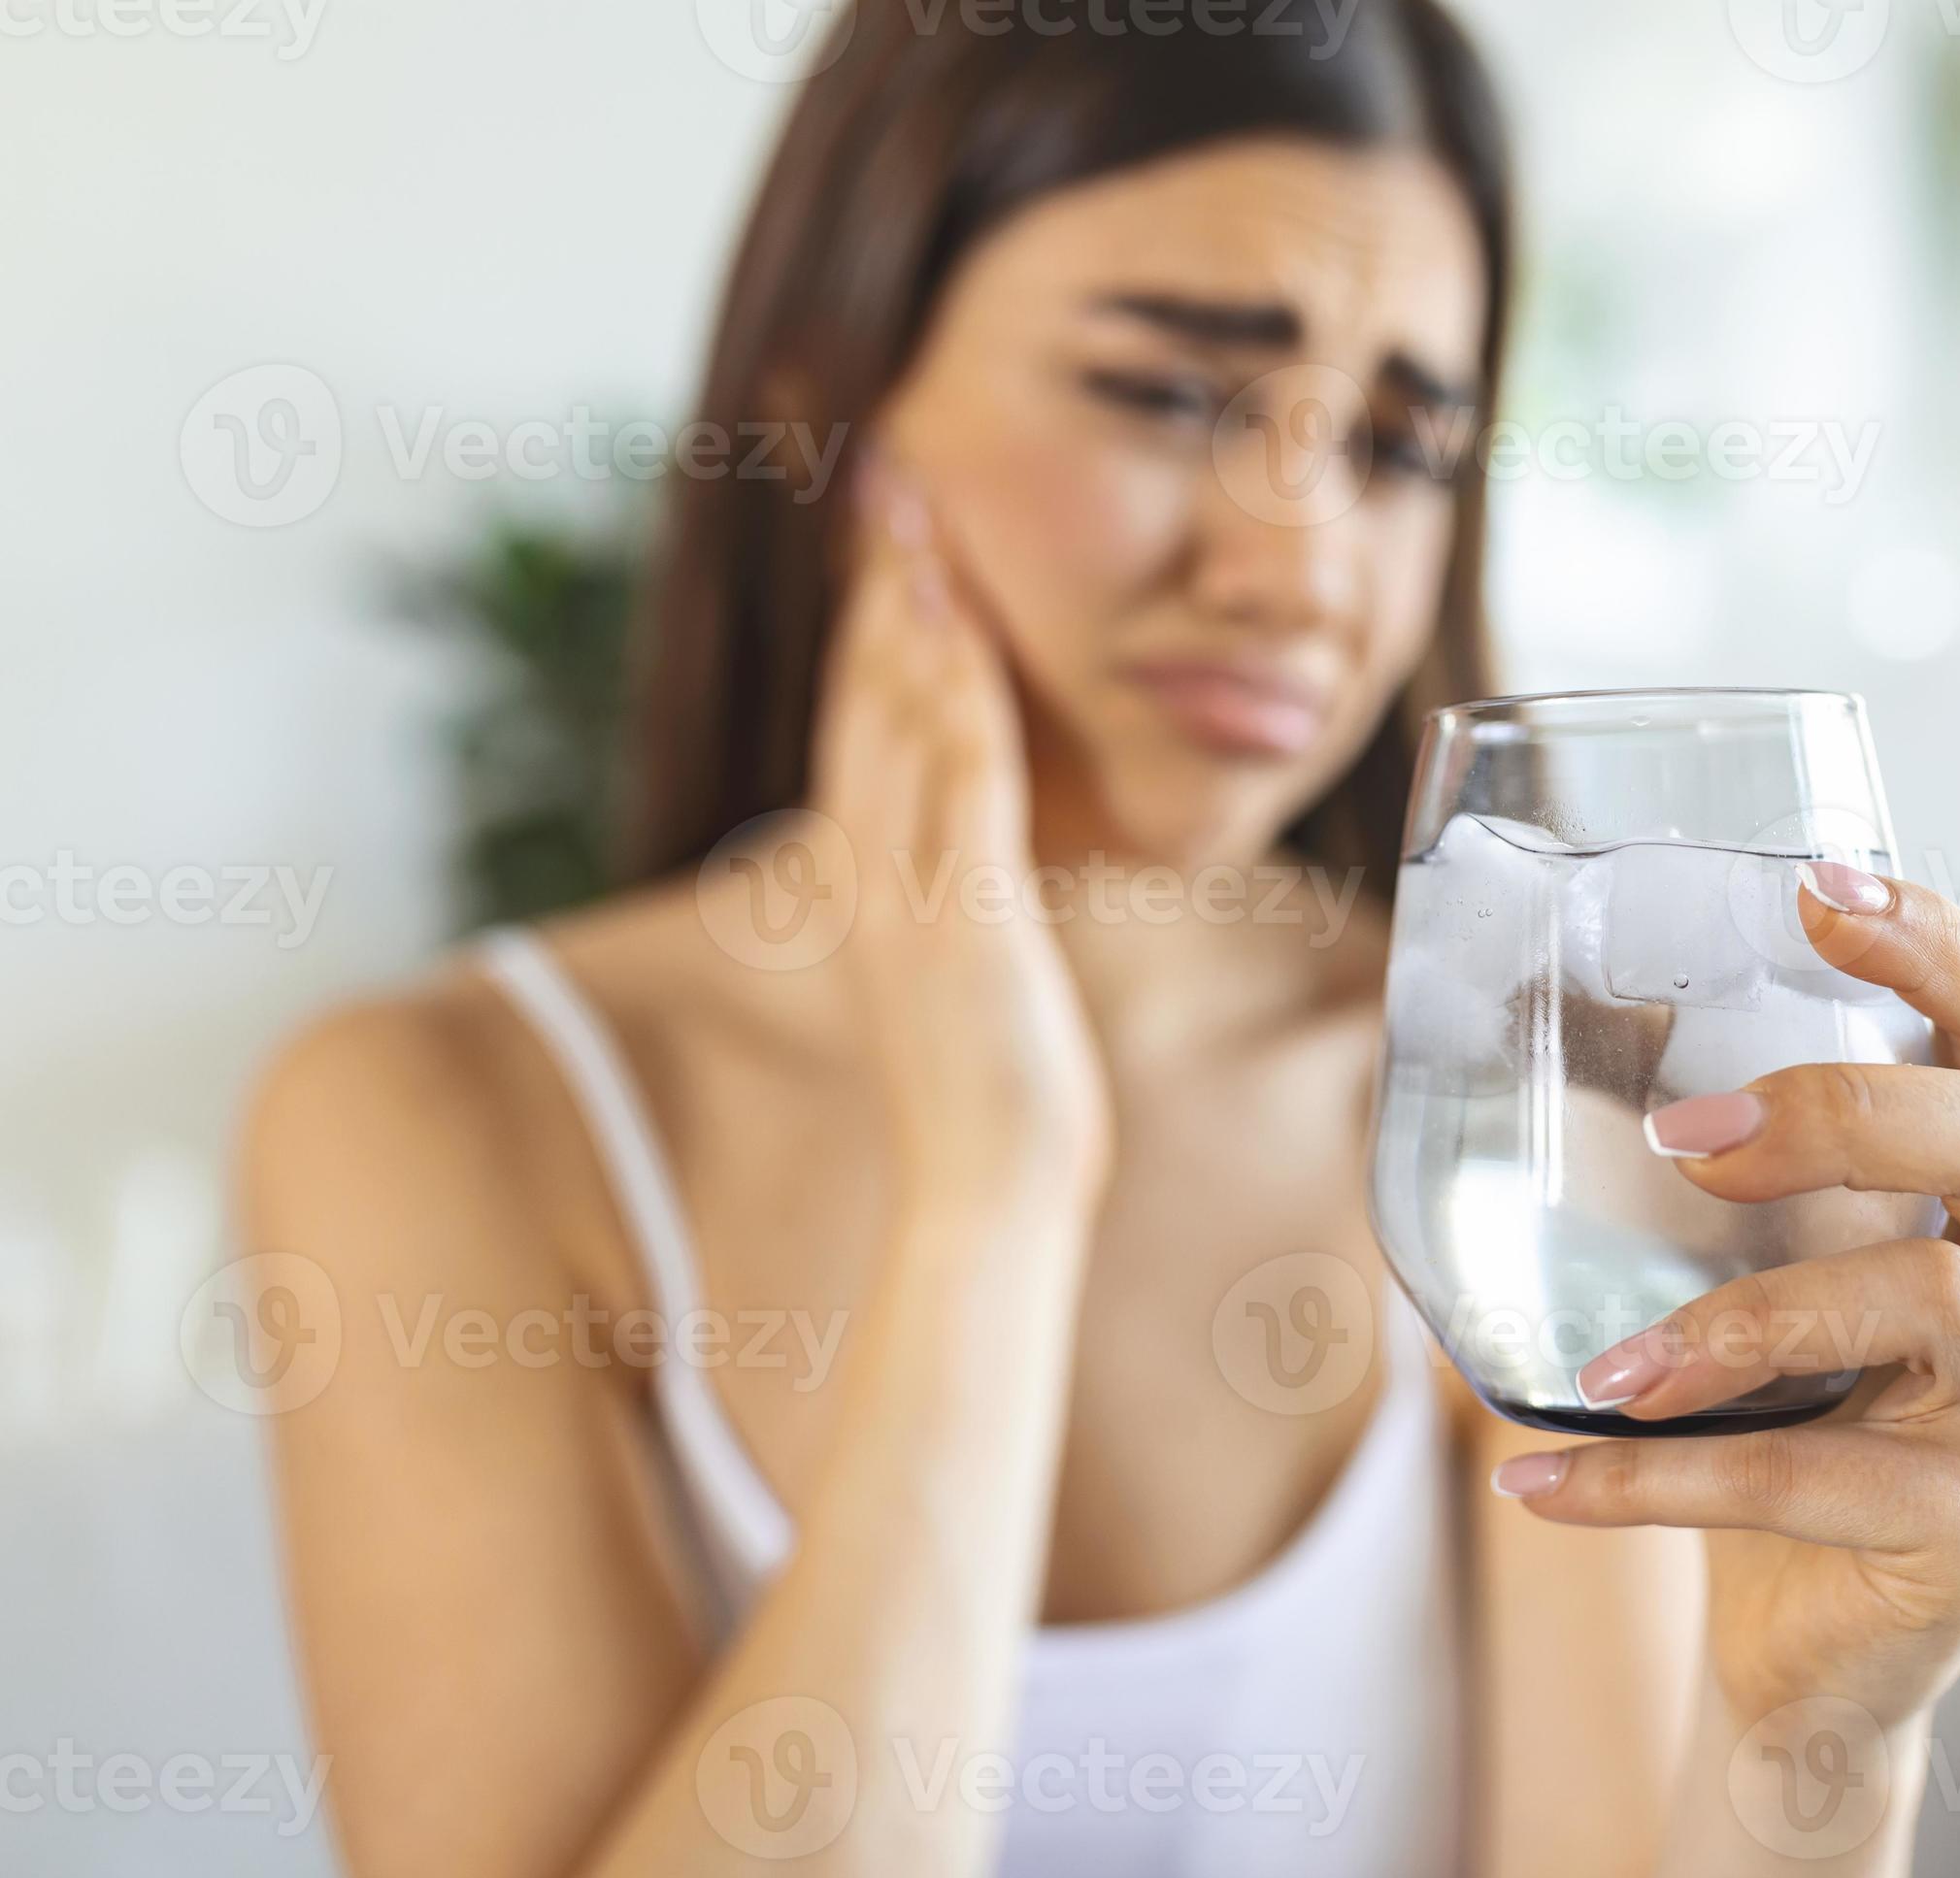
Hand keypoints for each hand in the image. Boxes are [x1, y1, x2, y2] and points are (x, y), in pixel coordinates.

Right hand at [810, 448, 1109, 1200]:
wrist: (987, 1196)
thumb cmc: (995, 1107)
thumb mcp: (964, 987)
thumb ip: (957, 916)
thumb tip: (973, 875)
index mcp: (869, 897)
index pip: (859, 742)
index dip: (867, 647)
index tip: (882, 565)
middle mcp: (871, 883)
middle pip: (863, 710)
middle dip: (876, 598)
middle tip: (885, 494)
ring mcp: (909, 898)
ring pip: (899, 727)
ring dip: (908, 621)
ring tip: (914, 524)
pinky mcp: (964, 919)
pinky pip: (959, 783)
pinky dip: (955, 697)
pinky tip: (959, 628)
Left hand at [1490, 864, 1959, 1731]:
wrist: (1816, 1647)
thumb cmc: (1788, 1423)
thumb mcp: (1760, 1278)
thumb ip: (1713, 1177)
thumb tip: (1514, 1039)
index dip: (1938, 946)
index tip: (1819, 888)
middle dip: (1842, 1110)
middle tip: (1683, 1142)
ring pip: (1930, 1298)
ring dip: (1741, 1320)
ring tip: (1603, 1368)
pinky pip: (1815, 1482)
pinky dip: (1653, 1482)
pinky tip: (1537, 1481)